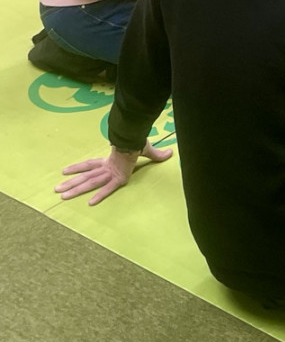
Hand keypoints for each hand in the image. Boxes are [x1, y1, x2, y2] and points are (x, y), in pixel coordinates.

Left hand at [55, 141, 173, 205]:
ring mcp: (111, 173)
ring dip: (75, 189)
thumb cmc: (138, 142)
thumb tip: (170, 154)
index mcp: (110, 161)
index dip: (78, 168)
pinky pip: (108, 188)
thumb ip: (156, 155)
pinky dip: (100, 195)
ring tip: (61, 195)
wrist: (136, 139)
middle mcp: (107, 168)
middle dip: (71, 183)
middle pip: (86, 177)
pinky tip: (90, 203)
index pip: (90, 165)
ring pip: (90, 183)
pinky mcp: (118, 177)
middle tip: (56, 190)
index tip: (65, 172)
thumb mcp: (146, 150)